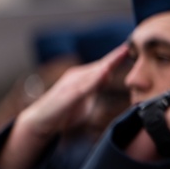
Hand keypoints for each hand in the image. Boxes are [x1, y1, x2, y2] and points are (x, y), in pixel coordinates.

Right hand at [0, 44, 128, 168]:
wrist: (39, 122)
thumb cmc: (62, 112)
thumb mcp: (84, 98)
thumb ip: (95, 87)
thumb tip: (108, 77)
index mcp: (81, 77)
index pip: (102, 66)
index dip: (116, 58)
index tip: (131, 48)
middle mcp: (75, 76)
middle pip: (99, 65)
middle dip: (114, 57)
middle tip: (130, 46)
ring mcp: (70, 85)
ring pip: (93, 73)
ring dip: (107, 64)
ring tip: (122, 53)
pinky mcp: (66, 95)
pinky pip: (83, 86)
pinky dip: (94, 78)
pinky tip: (104, 72)